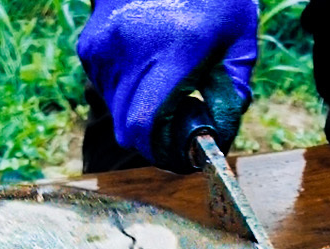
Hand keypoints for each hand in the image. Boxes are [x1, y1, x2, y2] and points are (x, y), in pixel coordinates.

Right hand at [78, 0, 258, 169]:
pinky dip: (124, 90)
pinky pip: (104, 89)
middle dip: (151, 136)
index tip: (177, 153)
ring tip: (162, 85)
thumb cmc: (213, 1)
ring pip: (114, 110)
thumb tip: (217, 135)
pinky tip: (144, 65)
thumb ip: (234, 92)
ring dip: (136, 111)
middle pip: (126, 126)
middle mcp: (132, 49)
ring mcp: (105, 46)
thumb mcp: (240, 41)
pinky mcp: (90, 46)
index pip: (143, 125)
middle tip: (176, 123)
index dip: (158, 150)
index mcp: (174, 50)